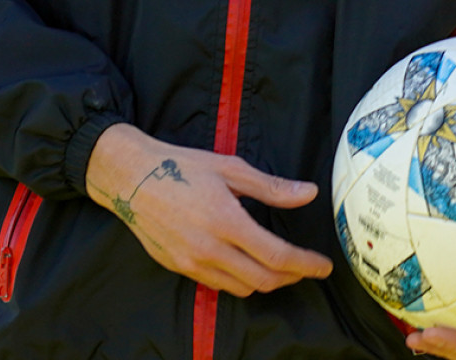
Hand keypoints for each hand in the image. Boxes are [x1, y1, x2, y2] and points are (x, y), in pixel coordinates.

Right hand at [84, 123, 333, 296]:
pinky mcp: (179, 268)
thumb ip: (271, 187)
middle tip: (306, 268)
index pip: (276, 255)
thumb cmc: (183, 167)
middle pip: (263, 280)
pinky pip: (218, 284)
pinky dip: (239, 280)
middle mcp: (210, 249)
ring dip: (266, 281)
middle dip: (291, 277)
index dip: (305, 264)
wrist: (131, 178)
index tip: (323, 266)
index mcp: (226, 221)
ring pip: (241, 288)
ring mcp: (193, 263)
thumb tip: (309, 193)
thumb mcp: (230, 169)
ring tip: (280, 266)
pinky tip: (245, 263)